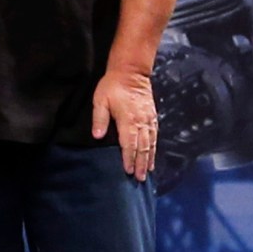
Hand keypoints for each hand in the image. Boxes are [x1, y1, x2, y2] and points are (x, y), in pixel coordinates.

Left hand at [91, 66, 157, 181]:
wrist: (131, 72)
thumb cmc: (112, 86)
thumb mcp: (100, 100)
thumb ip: (99, 119)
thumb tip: (97, 136)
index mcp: (128, 120)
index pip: (128, 144)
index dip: (128, 159)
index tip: (128, 171)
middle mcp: (141, 122)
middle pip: (142, 147)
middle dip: (141, 164)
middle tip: (139, 178)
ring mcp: (149, 119)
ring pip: (150, 143)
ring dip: (149, 158)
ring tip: (147, 171)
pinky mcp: (152, 116)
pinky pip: (155, 135)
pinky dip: (154, 148)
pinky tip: (153, 155)